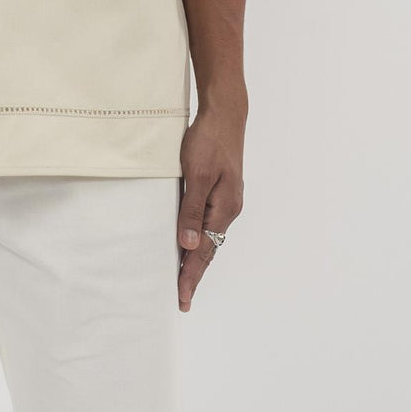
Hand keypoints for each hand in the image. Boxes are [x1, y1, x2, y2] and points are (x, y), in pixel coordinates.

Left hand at [176, 104, 244, 311]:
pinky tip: (190, 242)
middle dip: (194, 273)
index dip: (191, 275)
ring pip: (210, 236)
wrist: (225, 113)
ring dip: (197, 257)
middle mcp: (228, 208)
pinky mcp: (221, 190)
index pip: (205, 252)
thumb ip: (191, 209)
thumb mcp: (196, 174)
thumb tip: (189, 246)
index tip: (181, 297)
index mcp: (224, 208)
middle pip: (210, 249)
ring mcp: (227, 200)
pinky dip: (199, 238)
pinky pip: (209, 222)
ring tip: (183, 277)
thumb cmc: (208, 140)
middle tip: (181, 298)